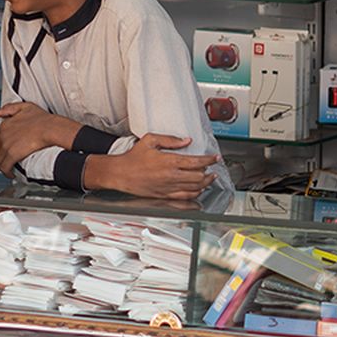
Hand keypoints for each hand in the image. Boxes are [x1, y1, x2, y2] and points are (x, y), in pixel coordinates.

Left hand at [0, 103, 80, 174]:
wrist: (50, 128)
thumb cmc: (42, 119)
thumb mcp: (24, 106)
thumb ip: (8, 108)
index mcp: (5, 125)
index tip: (4, 149)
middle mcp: (3, 135)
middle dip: (0, 156)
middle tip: (7, 159)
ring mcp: (6, 146)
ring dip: (2, 165)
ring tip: (8, 168)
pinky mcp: (12, 155)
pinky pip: (4, 167)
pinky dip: (6, 172)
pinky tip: (10, 173)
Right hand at [87, 134, 219, 200]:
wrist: (120, 173)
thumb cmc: (133, 157)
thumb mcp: (150, 140)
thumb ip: (170, 140)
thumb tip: (186, 140)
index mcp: (169, 161)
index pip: (196, 162)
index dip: (209, 160)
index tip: (215, 158)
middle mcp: (171, 176)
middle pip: (199, 176)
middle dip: (210, 172)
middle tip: (214, 168)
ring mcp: (169, 187)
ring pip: (194, 188)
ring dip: (205, 183)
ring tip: (210, 178)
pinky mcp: (164, 195)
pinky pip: (185, 197)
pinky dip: (195, 194)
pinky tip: (198, 190)